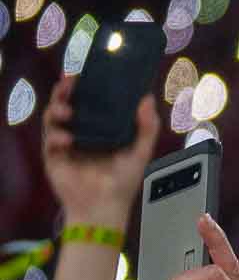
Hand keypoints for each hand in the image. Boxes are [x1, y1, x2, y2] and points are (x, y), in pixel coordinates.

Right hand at [41, 75, 160, 223]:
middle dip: (66, 89)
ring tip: (67, 111)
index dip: (87, 85)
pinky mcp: (53, 156)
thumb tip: (147, 98)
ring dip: (58, 108)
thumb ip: (147, 127)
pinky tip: (68, 138)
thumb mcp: (141, 152)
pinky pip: (50, 139)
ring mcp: (65, 142)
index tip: (88, 71)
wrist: (104, 208)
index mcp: (101, 127)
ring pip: (54, 116)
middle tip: (71, 80)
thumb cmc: (123, 182)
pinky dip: (57, 135)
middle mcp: (82, 131)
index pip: (91, 100)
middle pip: (68, 102)